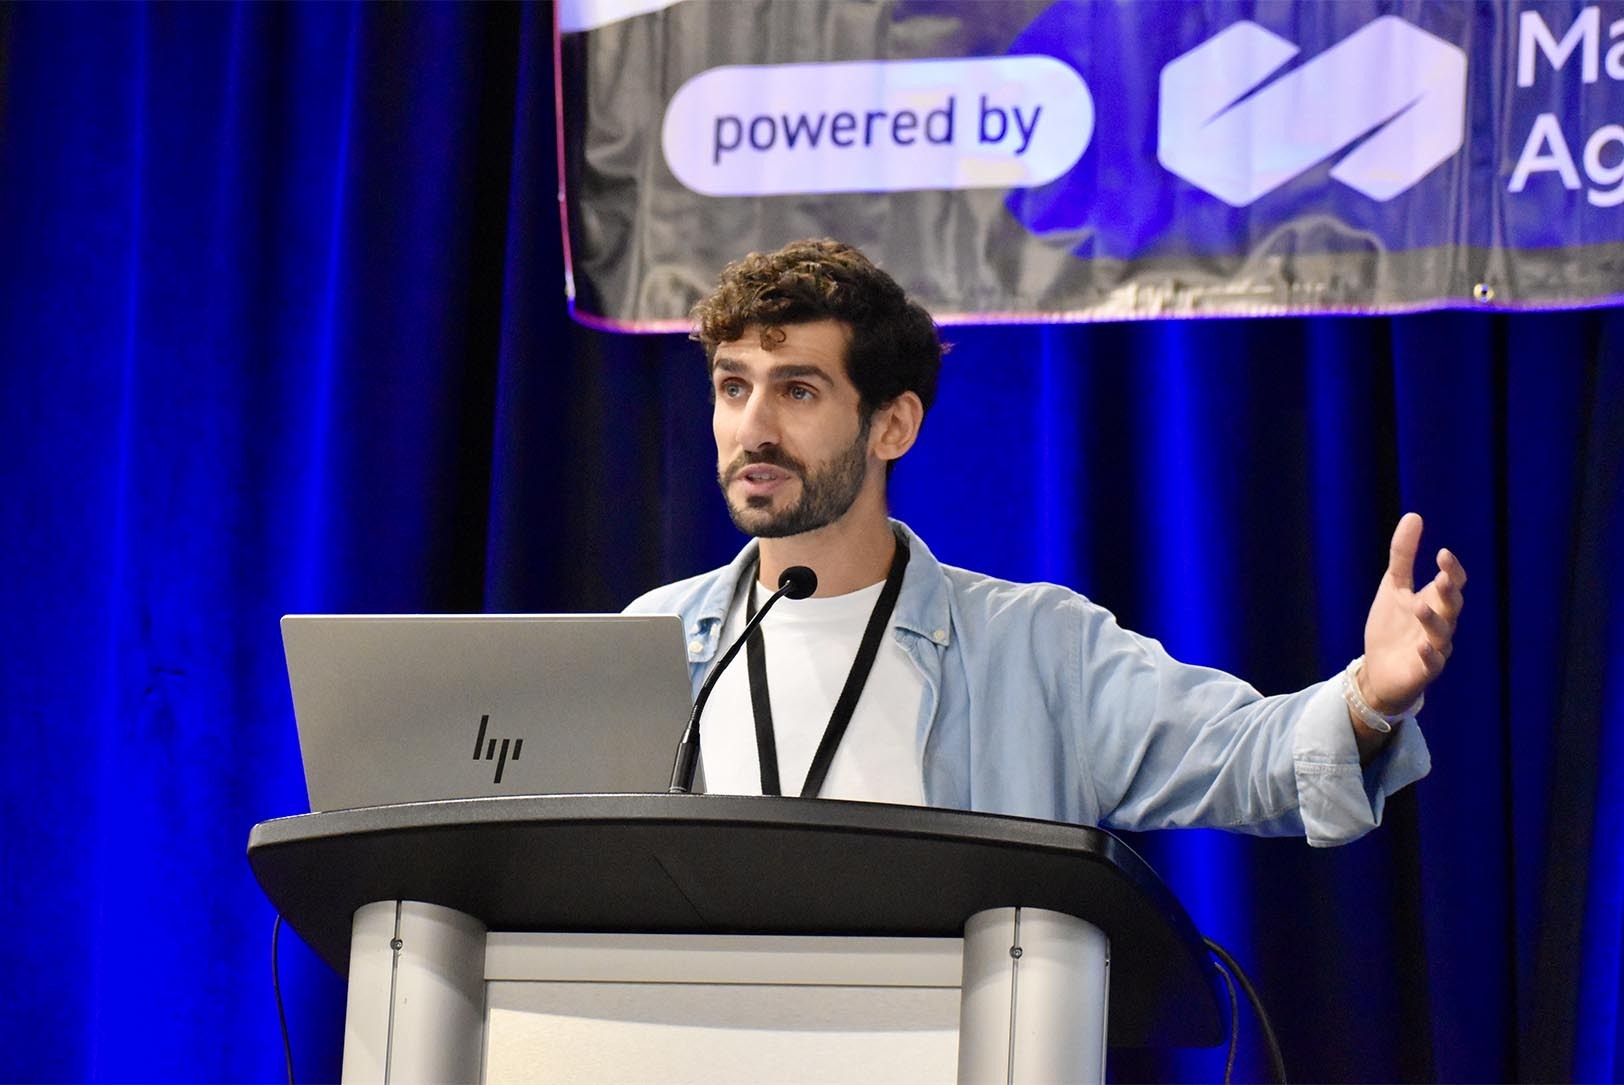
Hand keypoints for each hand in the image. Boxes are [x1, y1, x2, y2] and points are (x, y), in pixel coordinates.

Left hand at [1361, 513, 1466, 713]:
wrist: (1378, 670)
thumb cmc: (1391, 627)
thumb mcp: (1392, 586)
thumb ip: (1403, 555)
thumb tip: (1414, 515)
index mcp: (1435, 602)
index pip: (1453, 583)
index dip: (1452, 570)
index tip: (1442, 554)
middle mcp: (1440, 624)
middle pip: (1452, 606)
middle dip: (1448, 592)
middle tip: (1443, 577)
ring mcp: (1434, 648)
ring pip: (1442, 634)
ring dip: (1433, 620)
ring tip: (1419, 607)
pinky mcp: (1423, 671)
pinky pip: (1433, 663)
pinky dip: (1429, 655)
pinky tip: (1422, 646)